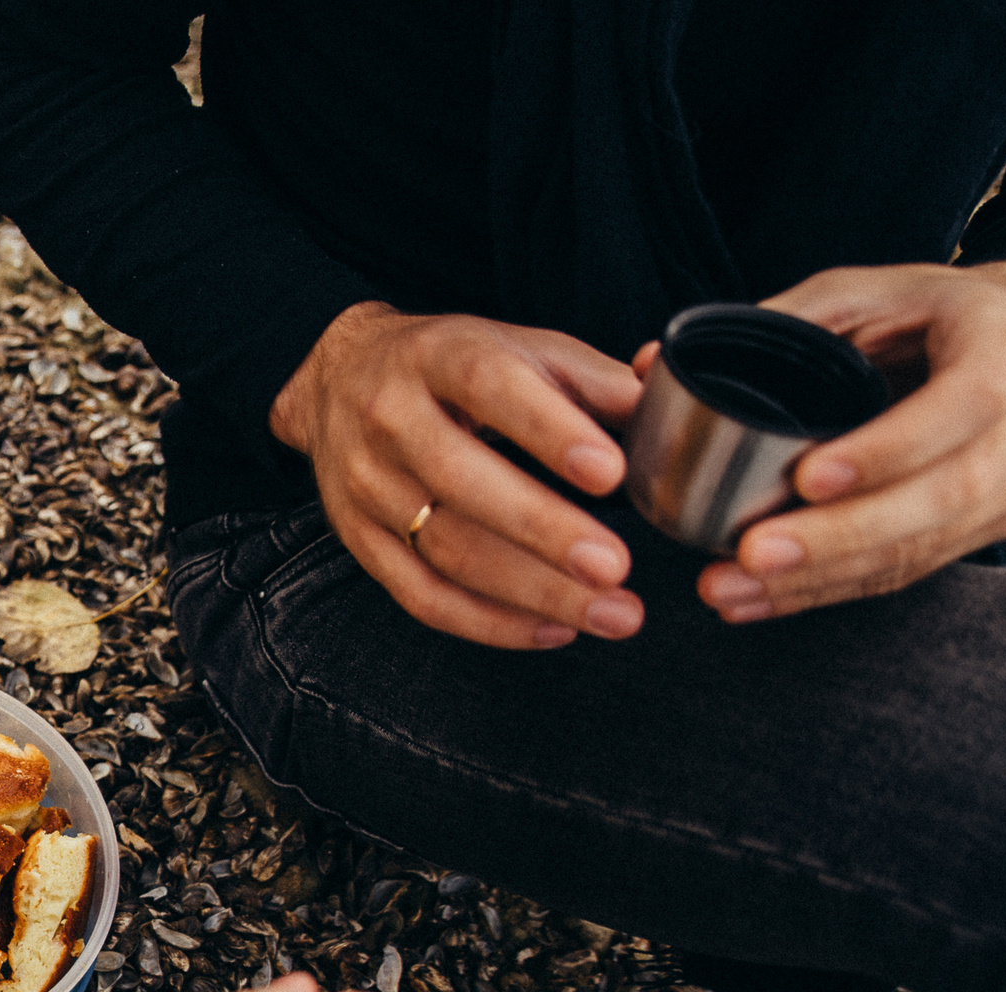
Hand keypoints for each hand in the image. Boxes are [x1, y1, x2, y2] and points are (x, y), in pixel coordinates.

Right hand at [270, 302, 647, 649]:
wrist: (337, 382)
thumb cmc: (449, 367)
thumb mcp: (516, 347)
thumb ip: (593, 381)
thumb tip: (668, 417)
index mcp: (436, 356)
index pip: (489, 385)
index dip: (548, 430)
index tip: (609, 471)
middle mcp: (390, 419)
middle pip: (461, 482)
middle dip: (543, 530)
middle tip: (615, 567)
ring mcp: (367, 486)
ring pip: (446, 551)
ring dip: (534, 591)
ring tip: (611, 612)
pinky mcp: (359, 541)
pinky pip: (423, 597)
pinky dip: (491, 623)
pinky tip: (554, 629)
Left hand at [696, 262, 1005, 621]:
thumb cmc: (930, 309)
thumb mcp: (866, 293)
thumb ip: (778, 323)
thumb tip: (650, 363)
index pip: (964, 405)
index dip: (888, 449)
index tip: (807, 478)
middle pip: (946, 494)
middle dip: (842, 536)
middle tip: (751, 555)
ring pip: (927, 547)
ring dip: (823, 577)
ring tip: (733, 589)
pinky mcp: (995, 524)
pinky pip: (912, 569)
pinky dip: (831, 588)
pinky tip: (762, 599)